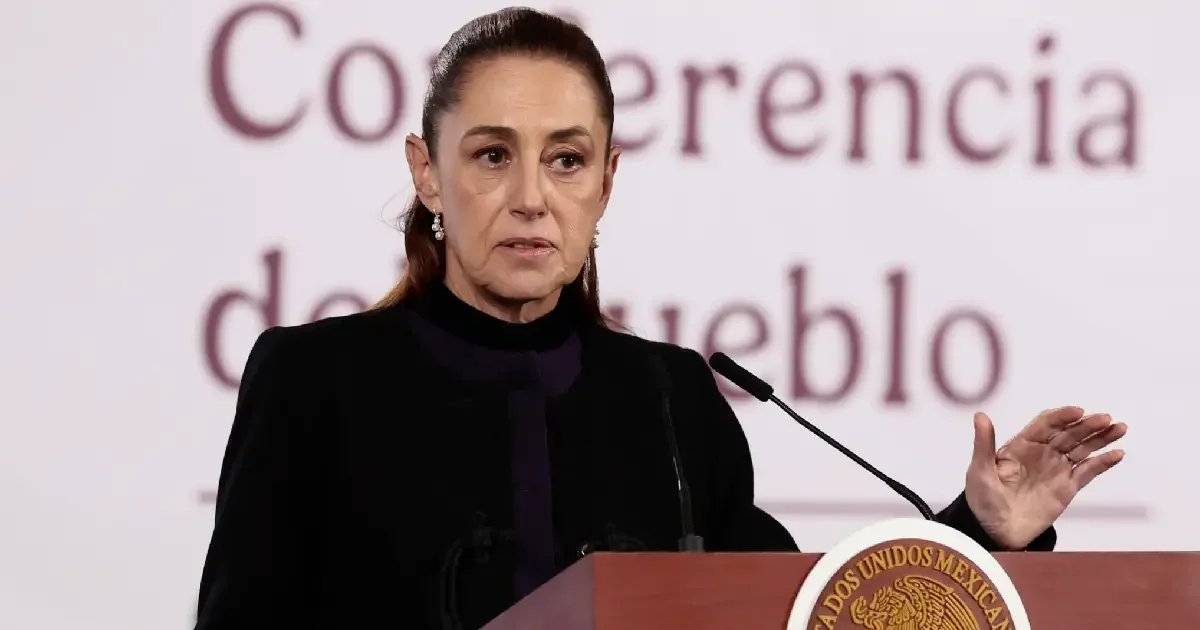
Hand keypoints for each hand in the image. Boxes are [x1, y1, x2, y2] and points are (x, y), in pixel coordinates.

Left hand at [964, 406, 1126, 548]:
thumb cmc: (983, 499)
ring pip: (1082, 448)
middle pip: (1068, 434)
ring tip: (1119, 428)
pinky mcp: (1067, 488)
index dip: (1062, 416)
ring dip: (1101, 438)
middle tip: (1106, 418)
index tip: (1078, 412)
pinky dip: (1103, 462)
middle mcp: (1042, 453)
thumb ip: (984, 443)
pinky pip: (1088, 472)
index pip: (1045, 424)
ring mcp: (1056, 469)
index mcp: (1021, 445)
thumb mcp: (980, 470)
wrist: (995, 531)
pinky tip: (1117, 454)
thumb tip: (980, 415)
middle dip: (1087, 425)